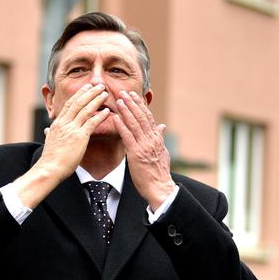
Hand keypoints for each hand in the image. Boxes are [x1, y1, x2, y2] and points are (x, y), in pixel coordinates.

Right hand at [38, 83, 110, 179]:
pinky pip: (91, 123)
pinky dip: (100, 116)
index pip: (69, 104)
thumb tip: (47, 131)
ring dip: (96, 100)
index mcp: (58, 124)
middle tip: (98, 85)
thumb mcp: (49, 142)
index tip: (86, 88)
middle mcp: (65, 123)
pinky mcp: (79, 137)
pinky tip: (107, 111)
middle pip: (78, 102)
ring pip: (85, 109)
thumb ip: (50, 134)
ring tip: (105, 93)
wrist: (49, 168)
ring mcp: (72, 129)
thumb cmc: (50, 159)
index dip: (79, 95)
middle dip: (89, 92)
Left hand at [113, 91, 175, 209]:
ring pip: (135, 123)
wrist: (160, 188)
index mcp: (156, 138)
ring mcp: (144, 146)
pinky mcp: (136, 154)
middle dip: (132, 103)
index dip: (140, 105)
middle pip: (141, 116)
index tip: (133, 95)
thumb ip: (160, 138)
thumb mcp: (163, 153)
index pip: (148, 117)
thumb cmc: (159, 173)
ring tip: (119, 100)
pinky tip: (115, 117)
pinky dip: (121, 125)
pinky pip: (128, 136)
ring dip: (126, 110)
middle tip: (123, 92)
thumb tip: (162, 127)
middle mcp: (151, 139)